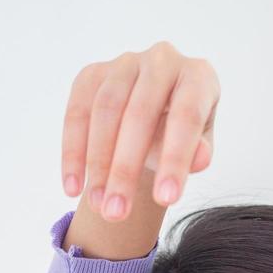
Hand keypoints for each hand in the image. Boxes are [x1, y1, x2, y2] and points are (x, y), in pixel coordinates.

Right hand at [62, 41, 219, 221]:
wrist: (156, 121)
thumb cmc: (183, 137)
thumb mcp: (198, 147)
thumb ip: (199, 152)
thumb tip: (200, 159)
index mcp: (198, 76)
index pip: (186, 116)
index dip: (175, 159)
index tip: (165, 201)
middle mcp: (162, 59)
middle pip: (140, 113)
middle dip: (126, 168)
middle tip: (118, 212)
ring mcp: (125, 63)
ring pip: (104, 111)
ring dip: (96, 164)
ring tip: (98, 206)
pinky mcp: (92, 73)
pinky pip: (77, 113)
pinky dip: (73, 152)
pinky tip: (73, 187)